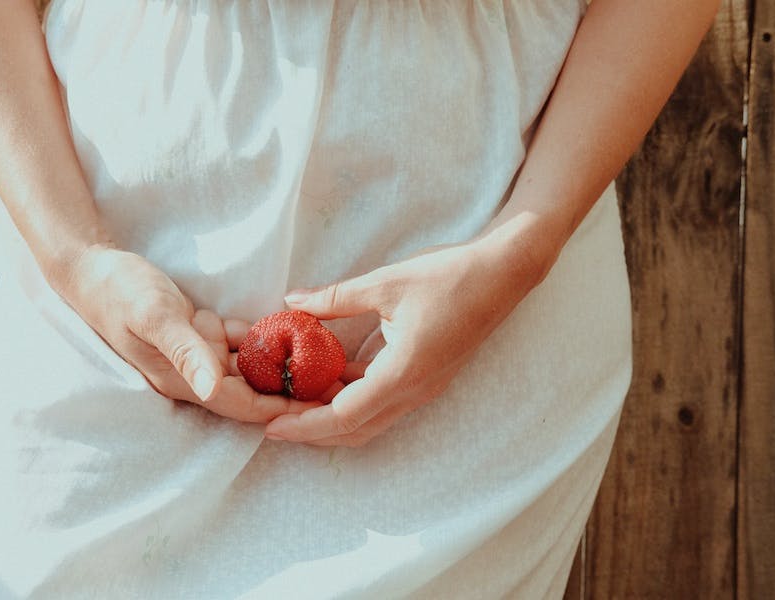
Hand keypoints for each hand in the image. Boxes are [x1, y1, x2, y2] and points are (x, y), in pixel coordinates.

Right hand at [56, 244, 317, 422]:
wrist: (91, 267)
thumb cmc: (119, 291)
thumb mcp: (153, 316)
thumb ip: (185, 351)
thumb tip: (212, 389)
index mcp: (182, 377)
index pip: (241, 402)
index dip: (280, 407)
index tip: (320, 408)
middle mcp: (194, 371)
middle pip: (252, 390)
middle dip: (291, 390)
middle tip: (336, 384)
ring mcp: (197, 352)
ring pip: (251, 365)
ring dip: (285, 363)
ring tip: (327, 360)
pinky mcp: (199, 330)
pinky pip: (241, 339)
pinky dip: (266, 335)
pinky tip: (296, 328)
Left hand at [263, 229, 550, 445]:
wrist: (503, 274)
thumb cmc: (449, 276)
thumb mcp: (384, 283)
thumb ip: (334, 298)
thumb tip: (291, 302)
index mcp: (403, 373)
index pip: (344, 416)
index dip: (304, 426)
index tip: (271, 427)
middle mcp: (414, 391)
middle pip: (354, 430)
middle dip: (311, 431)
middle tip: (272, 420)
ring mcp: (422, 388)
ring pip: (368, 420)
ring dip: (330, 417)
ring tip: (291, 402)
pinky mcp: (424, 379)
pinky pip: (381, 402)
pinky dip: (350, 399)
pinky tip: (324, 380)